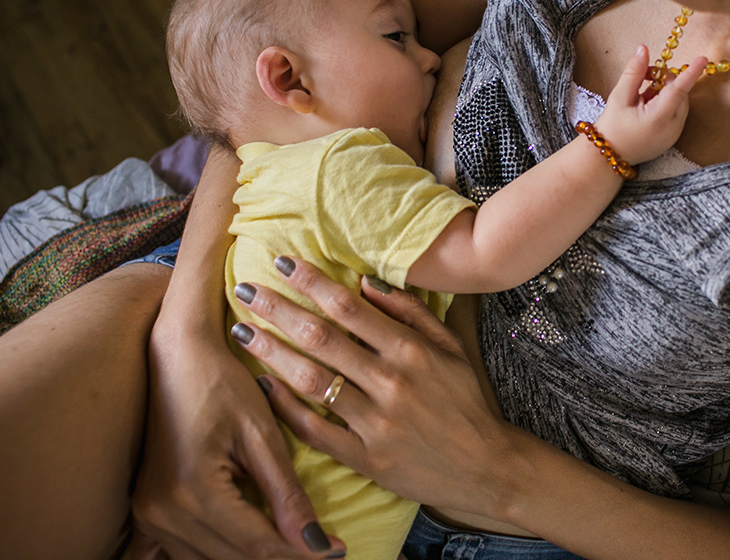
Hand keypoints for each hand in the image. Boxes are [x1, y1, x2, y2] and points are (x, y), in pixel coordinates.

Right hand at [131, 317, 346, 558]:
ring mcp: (148, 514)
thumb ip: (286, 495)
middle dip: (282, 556)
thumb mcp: (262, 436)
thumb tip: (318, 546)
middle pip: (234, 559)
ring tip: (292, 543)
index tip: (338, 550)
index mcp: (194, 490)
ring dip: (250, 557)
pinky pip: (180, 553)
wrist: (179, 357)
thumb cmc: (224, 385)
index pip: (258, 544)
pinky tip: (243, 547)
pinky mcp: (145, 510)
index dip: (302, 552)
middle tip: (323, 548)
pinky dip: (216, 554)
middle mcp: (163, 511)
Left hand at [227, 258, 519, 517]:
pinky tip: (263, 386)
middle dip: (279, 310)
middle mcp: (391, 382)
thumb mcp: (451, 347)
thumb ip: (410, 312)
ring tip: (243, 332)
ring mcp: (375, 422)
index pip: (349, 307)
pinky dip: (285, 408)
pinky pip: (314, 430)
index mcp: (411, 350)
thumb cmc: (466, 401)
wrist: (486, 467)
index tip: (282, 263)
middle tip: (246, 290)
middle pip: (322, 338)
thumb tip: (365, 282)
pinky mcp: (365, 458)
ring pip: (312, 381)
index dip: (312, 282)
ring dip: (273, 353)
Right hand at [593, 44, 707, 164]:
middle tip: (644, 78)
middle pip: (680, 93)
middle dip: (666, 80)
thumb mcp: (619, 97)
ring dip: (666, 92)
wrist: (609, 156)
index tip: (703, 59)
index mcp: (658, 118)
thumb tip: (643, 49)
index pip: (679, 90)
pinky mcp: (673, 138)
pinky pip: (677, 114)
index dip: (691, 73)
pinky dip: (666, 105)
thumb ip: (634, 72)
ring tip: (642, 97)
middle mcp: (672, 128)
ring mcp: (674, 135)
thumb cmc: (612, 127)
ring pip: (680, 102)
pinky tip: (647, 109)